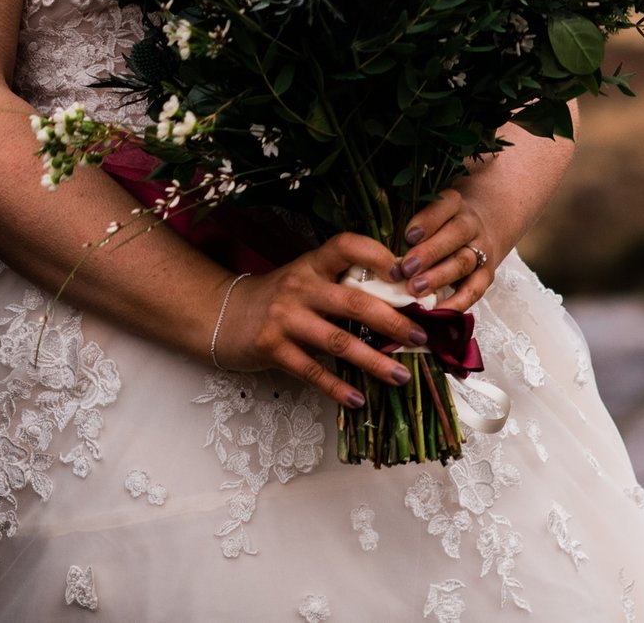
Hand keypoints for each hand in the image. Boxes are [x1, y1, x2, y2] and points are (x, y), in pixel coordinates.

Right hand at [215, 232, 434, 409]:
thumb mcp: (305, 280)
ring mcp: (284, 318)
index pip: (346, 246)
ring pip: (338, 341)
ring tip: (401, 375)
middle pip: (352, 301)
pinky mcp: (272, 348)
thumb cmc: (277, 298)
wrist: (222, 315)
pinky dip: (337, 387)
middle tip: (420, 336)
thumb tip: (399, 300)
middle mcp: (299, 287)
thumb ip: (341, 285)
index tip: (408, 276)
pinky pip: (312, 371)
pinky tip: (358, 399)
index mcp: (311, 264)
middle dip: (392, 320)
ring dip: (374, 361)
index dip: (378, 256)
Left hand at [391, 188, 498, 312]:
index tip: (408, 236)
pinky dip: (458, 302)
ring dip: (440, 276)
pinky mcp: (486, 275)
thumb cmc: (441, 224)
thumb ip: (410, 223)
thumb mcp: (430, 213)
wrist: (482, 229)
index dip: (428, 221)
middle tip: (406, 268)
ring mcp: (481, 250)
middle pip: (455, 234)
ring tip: (416, 289)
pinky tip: (438, 311)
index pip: (444, 206)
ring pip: (464, 261)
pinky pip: (475, 289)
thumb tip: (378, 242)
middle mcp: (471, 224)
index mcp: (454, 204)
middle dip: (430, 252)